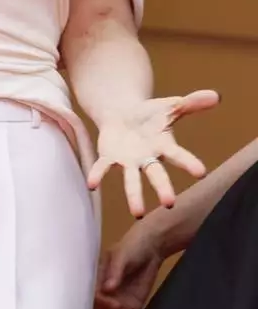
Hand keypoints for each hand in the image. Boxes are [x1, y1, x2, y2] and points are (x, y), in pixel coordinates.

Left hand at [87, 89, 218, 217]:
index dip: (189, 163)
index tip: (201, 173)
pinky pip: (102, 168)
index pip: (179, 155)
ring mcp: (128, 162)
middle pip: (156, 174)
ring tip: (138, 213)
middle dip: (162, 188)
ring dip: (134, 196)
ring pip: (132, 180)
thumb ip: (192, 103)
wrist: (123, 114)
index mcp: (164, 146)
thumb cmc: (150, 114)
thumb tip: (216, 95)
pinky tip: (92, 185)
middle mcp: (148, 159)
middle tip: (169, 203)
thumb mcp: (171, 106)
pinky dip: (97, 175)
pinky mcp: (109, 158)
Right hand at [94, 220, 164, 308]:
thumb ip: (115, 271)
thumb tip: (108, 288)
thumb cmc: (131, 247)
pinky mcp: (131, 307)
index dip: (101, 302)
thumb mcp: (121, 255)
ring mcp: (117, 301)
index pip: (93, 294)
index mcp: (96, 279)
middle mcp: (104, 293)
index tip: (113, 304)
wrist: (152, 248)